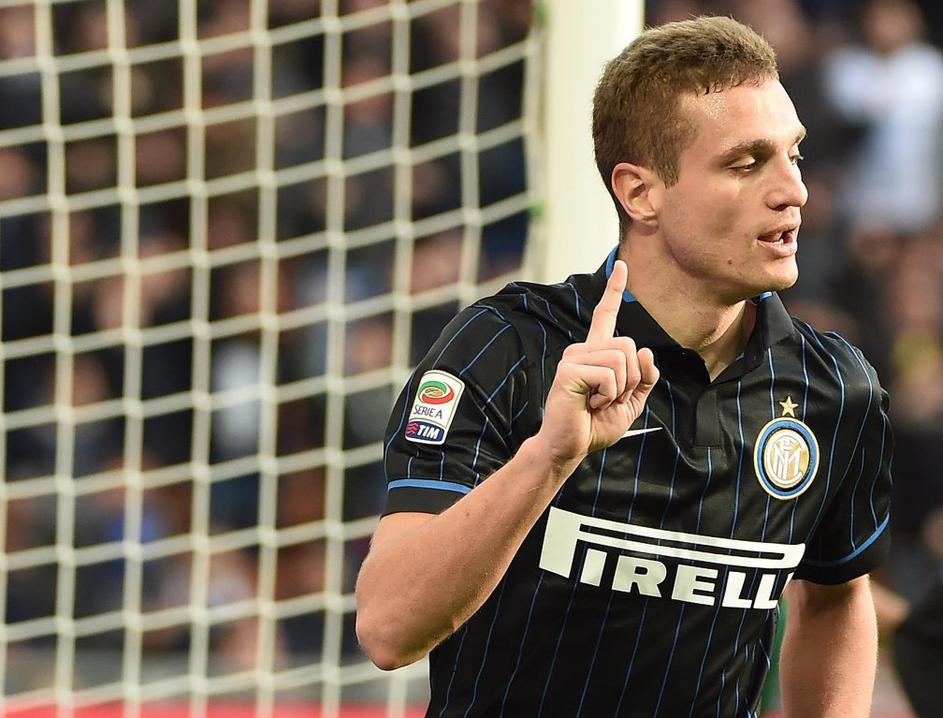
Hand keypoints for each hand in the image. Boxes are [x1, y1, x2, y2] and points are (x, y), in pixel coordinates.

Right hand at [535, 260, 658, 468]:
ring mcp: (573, 357)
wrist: (571, 446)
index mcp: (596, 353)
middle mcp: (582, 349)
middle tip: (609, 398)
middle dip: (631, 379)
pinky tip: (589, 403)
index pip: (606, 315)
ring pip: (621, 360)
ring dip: (619, 390)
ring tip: (597, 401)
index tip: (622, 265)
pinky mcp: (568, 370)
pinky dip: (608, 395)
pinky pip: (609, 375)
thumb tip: (644, 351)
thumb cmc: (595, 424)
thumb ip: (644, 379)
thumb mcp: (631, 402)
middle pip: (629, 346)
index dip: (615, 290)